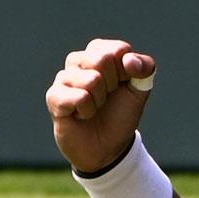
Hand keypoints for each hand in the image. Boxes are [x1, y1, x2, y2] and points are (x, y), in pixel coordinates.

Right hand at [45, 38, 157, 172]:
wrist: (107, 148)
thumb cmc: (121, 114)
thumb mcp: (141, 89)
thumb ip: (145, 67)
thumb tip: (128, 60)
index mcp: (99, 52)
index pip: (119, 50)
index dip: (127, 72)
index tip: (122, 84)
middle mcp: (78, 60)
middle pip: (103, 60)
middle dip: (113, 85)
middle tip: (107, 97)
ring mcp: (63, 78)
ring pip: (92, 80)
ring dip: (100, 101)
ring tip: (94, 107)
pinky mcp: (54, 97)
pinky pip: (79, 98)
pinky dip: (88, 112)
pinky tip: (81, 115)